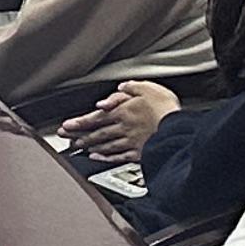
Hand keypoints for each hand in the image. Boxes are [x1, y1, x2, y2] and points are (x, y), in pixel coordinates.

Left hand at [59, 80, 180, 165]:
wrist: (179, 131)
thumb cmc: (166, 109)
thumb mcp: (148, 88)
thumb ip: (131, 88)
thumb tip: (119, 88)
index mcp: (122, 112)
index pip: (94, 118)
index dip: (78, 123)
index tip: (65, 127)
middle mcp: (122, 128)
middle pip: (96, 133)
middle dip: (78, 135)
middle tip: (65, 139)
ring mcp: (129, 142)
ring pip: (104, 144)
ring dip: (89, 145)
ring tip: (78, 147)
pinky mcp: (138, 153)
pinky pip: (117, 156)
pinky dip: (105, 157)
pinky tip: (97, 157)